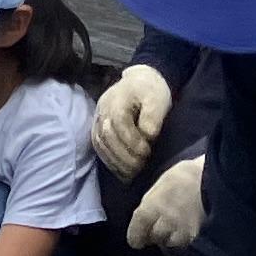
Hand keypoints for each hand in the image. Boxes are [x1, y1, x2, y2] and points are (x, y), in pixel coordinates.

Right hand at [90, 63, 171, 177]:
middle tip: (140, 167)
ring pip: (100, 143)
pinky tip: (121, 171)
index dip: (132, 140)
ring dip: (115, 161)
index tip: (147, 152)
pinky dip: (108, 161)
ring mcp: (97, 119)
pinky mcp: (97, 128)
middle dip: (123, 155)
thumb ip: (153, 116)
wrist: (139, 82)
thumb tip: (148, 135)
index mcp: (118, 100)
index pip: (119, 123)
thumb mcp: (158, 98)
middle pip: (107, 136)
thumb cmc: (151, 91)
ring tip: (131, 173)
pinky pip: (98, 147)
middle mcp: (103, 111)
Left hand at [128, 156, 207, 254]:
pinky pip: (189, 242)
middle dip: (154, 236)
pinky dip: (186, 240)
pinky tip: (189, 234)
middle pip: (155, 235)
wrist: (218, 177)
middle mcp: (164, 219)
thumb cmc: (190, 173)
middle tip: (156, 234)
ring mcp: (182, 228)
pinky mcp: (199, 234)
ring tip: (174, 233)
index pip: (139, 225)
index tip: (136, 241)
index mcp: (152, 204)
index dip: (136, 235)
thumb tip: (150, 208)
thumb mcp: (166, 181)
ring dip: (170, 239)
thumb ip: (156, 197)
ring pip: (172, 241)